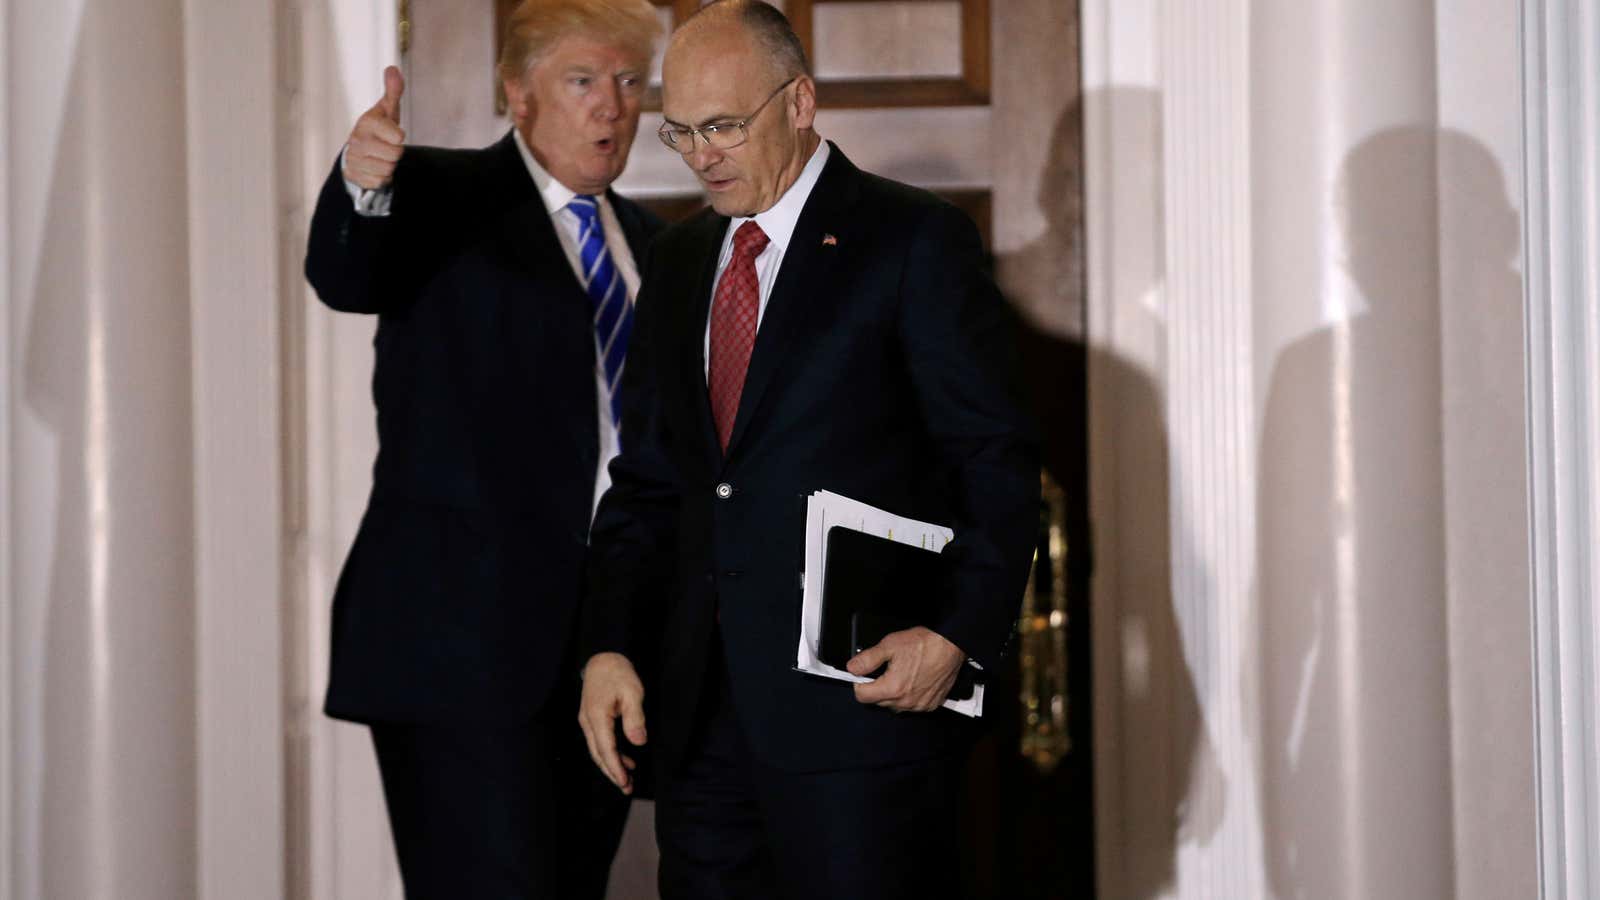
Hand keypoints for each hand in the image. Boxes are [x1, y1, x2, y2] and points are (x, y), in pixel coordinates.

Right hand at [342, 65, 405, 189]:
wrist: (359, 150)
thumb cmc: (378, 128)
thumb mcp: (387, 109)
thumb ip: (393, 91)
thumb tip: (393, 69)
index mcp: (367, 122)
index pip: (397, 137)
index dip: (398, 137)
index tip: (393, 133)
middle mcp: (357, 141)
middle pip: (395, 155)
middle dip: (395, 152)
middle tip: (386, 146)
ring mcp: (355, 159)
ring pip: (388, 170)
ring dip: (389, 165)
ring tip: (380, 156)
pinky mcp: (355, 176)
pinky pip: (380, 182)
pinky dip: (381, 177)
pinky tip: (374, 167)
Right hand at [578, 652, 647, 794]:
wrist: (602, 658)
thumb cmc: (618, 673)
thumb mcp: (632, 692)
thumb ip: (635, 718)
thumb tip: (639, 742)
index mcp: (597, 717)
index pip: (606, 749)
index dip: (615, 768)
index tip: (624, 782)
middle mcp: (588, 722)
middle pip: (598, 754)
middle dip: (612, 773)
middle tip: (627, 788)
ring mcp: (587, 721)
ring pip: (598, 750)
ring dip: (611, 766)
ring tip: (628, 779)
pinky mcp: (591, 719)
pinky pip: (599, 742)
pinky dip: (611, 753)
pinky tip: (625, 759)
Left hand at [847, 626, 965, 712]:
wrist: (951, 646)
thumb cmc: (924, 644)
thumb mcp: (890, 645)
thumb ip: (867, 659)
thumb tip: (852, 668)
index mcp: (893, 688)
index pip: (862, 696)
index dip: (859, 683)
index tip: (863, 675)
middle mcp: (906, 702)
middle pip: (878, 702)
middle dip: (876, 687)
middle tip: (885, 670)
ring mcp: (919, 705)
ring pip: (894, 705)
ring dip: (892, 694)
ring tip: (901, 674)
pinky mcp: (930, 705)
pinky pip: (911, 706)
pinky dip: (909, 696)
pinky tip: (913, 681)